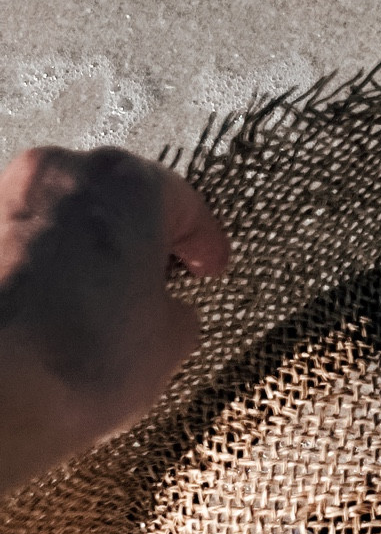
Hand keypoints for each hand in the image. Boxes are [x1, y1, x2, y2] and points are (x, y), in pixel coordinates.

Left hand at [0, 147, 229, 495]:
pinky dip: (43, 268)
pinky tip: (58, 312)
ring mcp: (7, 201)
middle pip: (116, 197)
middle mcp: (63, 175)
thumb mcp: (169, 341)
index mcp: (127, 181)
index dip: (203, 243)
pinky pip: (22, 243)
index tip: (208, 265)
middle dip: (139, 238)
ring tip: (103, 303)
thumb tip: (166, 312)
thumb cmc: (79, 358)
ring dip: (87, 250)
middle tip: (159, 280)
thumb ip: (175, 310)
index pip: (184, 203)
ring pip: (64, 217)